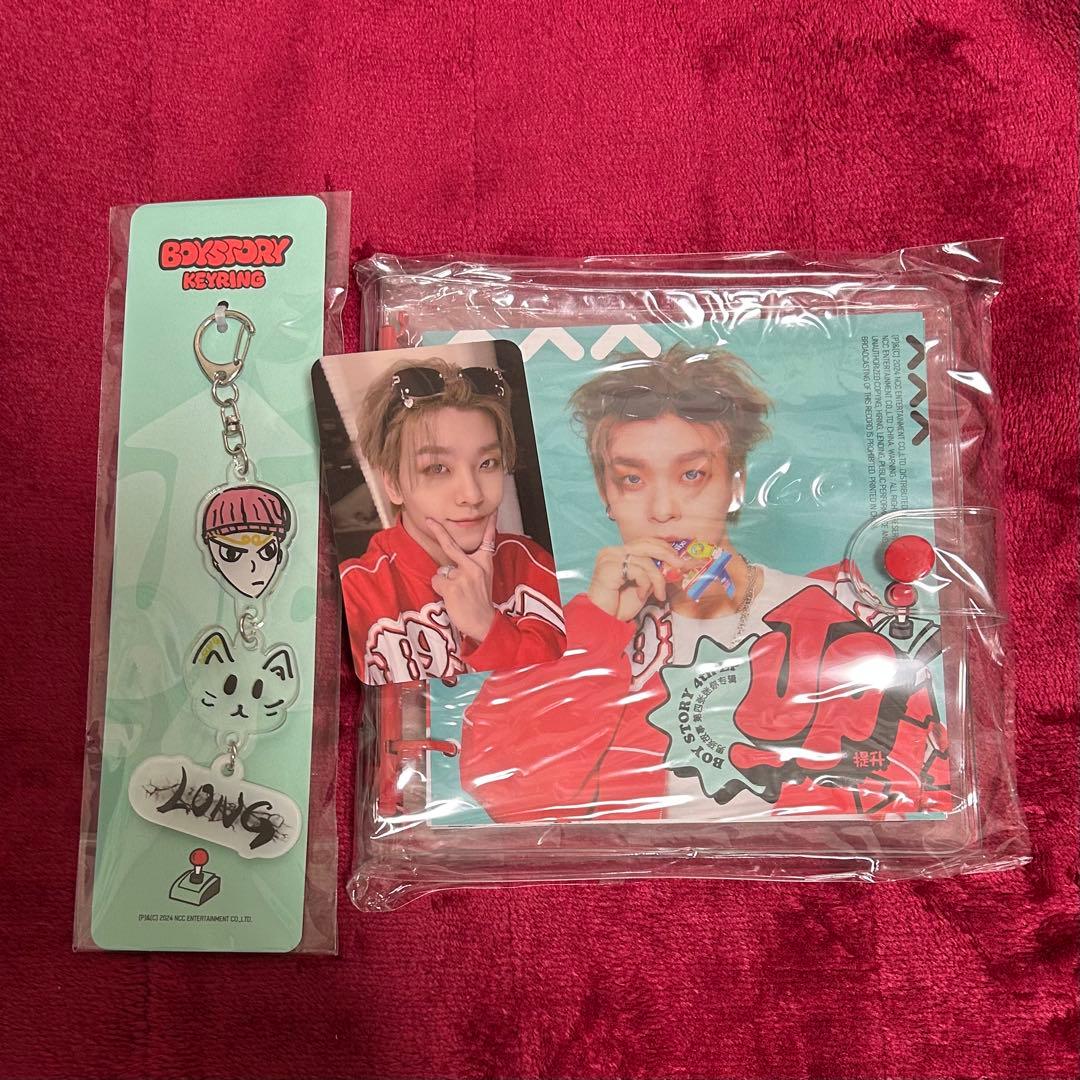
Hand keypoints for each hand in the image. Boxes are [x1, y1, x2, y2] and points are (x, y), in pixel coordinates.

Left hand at [428, 516, 497, 641]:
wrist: (484, 622)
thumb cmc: (480, 601)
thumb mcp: (485, 578)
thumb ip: (473, 565)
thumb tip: (452, 562)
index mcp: (485, 563)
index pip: (488, 540)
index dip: (491, 524)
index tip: (493, 511)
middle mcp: (475, 566)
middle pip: (452, 545)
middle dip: (439, 531)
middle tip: (429, 520)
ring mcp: (463, 575)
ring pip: (441, 571)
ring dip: (445, 582)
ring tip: (457, 593)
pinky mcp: (452, 586)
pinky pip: (437, 582)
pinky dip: (440, 590)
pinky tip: (452, 597)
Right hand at [588, 539, 693, 621]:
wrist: (602, 619)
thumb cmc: (620, 605)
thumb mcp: (643, 585)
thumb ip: (654, 573)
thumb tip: (676, 564)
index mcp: (620, 552)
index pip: (645, 542)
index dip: (664, 548)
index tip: (679, 559)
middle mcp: (613, 551)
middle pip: (646, 544)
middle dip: (667, 554)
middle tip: (681, 565)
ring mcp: (609, 558)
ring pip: (646, 560)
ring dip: (657, 579)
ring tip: (659, 594)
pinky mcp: (608, 567)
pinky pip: (638, 571)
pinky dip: (645, 584)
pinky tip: (640, 595)